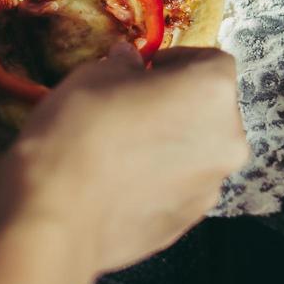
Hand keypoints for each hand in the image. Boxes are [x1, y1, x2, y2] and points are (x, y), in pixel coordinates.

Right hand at [0, 45, 247, 280]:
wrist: (56, 217)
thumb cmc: (78, 130)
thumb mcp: (93, 76)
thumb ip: (124, 65)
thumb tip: (130, 63)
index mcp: (212, 92)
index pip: (212, 60)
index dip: (177, 61)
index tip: (145, 69)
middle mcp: (227, 140)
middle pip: (211, 111)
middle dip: (179, 105)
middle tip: (133, 108)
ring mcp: (211, 187)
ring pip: (197, 152)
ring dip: (171, 144)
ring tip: (122, 150)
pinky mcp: (188, 223)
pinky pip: (180, 188)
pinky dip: (160, 180)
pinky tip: (120, 183)